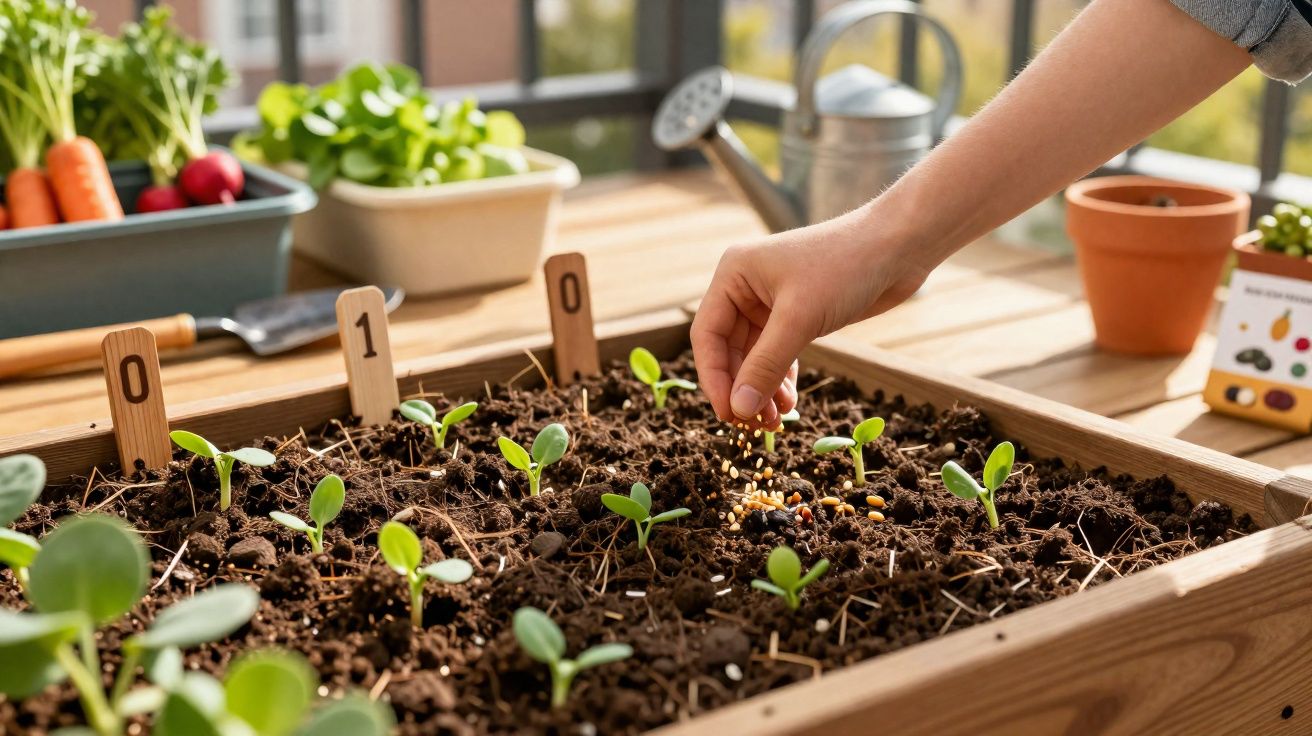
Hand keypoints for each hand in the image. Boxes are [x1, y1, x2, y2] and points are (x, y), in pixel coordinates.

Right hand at [691, 208, 930, 428]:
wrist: (899, 245)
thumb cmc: (846, 266)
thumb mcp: (800, 318)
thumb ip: (766, 365)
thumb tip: (739, 409)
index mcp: (733, 274)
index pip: (707, 335)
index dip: (714, 378)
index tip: (729, 414)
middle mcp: (746, 287)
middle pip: (728, 350)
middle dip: (742, 388)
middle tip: (755, 425)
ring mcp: (771, 301)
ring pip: (753, 357)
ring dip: (761, 389)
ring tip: (775, 421)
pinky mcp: (797, 314)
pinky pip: (777, 354)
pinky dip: (780, 379)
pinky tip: (788, 403)